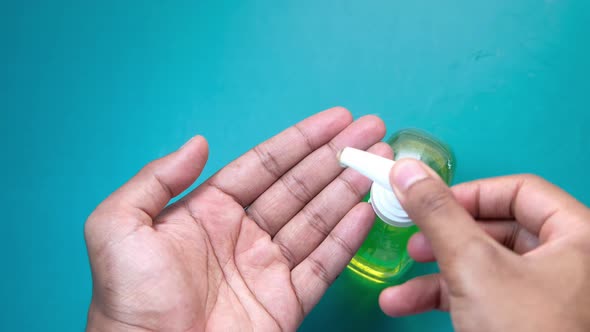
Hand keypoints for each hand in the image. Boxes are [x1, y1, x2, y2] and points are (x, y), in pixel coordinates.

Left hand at [85, 108, 389, 330]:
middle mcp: (242, 233)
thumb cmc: (129, 298)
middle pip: (300, 186)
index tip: (336, 119)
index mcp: (208, 210)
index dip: (302, 140)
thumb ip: (156, 179)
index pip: (265, 165)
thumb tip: (199, 143)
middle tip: (372, 132)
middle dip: (337, 157)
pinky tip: (368, 211)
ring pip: (318, 219)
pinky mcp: (286, 301)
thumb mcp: (119, 226)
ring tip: (379, 163)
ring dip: (350, 190)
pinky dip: (347, 238)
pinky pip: (323, 264)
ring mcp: (267, 267)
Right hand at [379, 159, 589, 331]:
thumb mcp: (474, 266)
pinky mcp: (522, 318)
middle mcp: (566, 261)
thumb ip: (438, 214)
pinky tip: (404, 304)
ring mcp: (544, 292)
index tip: (428, 202)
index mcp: (577, 236)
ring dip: (434, 272)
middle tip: (411, 237)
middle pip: (495, 227)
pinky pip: (480, 293)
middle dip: (444, 237)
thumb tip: (409, 172)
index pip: (518, 190)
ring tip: (400, 281)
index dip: (468, 192)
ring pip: (482, 264)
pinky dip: (442, 296)